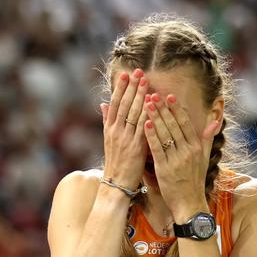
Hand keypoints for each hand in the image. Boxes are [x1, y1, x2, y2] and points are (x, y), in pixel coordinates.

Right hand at [100, 68, 149, 189]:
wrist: (116, 184)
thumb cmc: (115, 163)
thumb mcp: (108, 140)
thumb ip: (107, 121)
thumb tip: (102, 104)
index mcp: (109, 129)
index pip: (114, 104)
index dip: (120, 88)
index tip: (125, 74)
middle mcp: (116, 132)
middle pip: (124, 105)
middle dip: (131, 87)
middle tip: (138, 71)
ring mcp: (125, 139)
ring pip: (133, 113)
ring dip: (139, 96)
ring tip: (146, 81)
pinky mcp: (136, 148)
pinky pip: (143, 128)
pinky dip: (147, 115)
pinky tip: (153, 104)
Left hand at [143, 94, 220, 222]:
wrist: (190, 204)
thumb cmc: (195, 181)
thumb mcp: (204, 159)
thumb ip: (207, 139)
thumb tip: (215, 121)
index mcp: (196, 147)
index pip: (186, 123)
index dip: (177, 109)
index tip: (169, 96)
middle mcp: (187, 152)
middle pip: (174, 125)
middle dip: (163, 109)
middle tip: (153, 94)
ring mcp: (176, 160)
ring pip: (165, 134)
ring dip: (155, 117)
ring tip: (147, 104)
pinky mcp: (165, 169)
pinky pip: (157, 148)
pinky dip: (151, 135)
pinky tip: (145, 124)